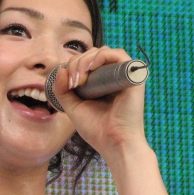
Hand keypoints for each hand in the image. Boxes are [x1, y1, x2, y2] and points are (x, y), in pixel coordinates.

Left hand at [52, 46, 147, 162]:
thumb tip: (61, 69)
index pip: (85, 62)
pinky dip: (101, 56)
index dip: (72, 67)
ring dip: (85, 60)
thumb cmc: (97, 129)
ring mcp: (123, 75)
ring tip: (79, 79)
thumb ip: (63, 90)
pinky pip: (118, 54)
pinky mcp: (133, 75)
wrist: (114, 143)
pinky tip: (90, 67)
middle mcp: (113, 76)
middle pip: (92, 54)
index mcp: (101, 83)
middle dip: (76, 63)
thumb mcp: (73, 107)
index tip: (66, 84)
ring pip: (103, 51)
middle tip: (72, 83)